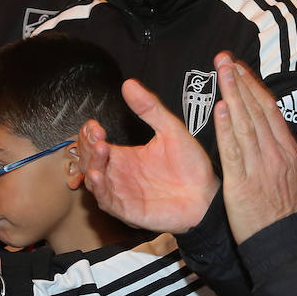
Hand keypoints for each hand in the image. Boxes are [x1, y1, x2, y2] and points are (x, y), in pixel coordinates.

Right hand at [78, 77, 218, 233]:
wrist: (208, 195)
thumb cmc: (191, 166)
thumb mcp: (171, 130)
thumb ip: (149, 108)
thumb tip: (129, 84)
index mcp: (125, 156)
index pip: (95, 143)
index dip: (90, 134)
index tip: (96, 124)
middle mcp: (119, 174)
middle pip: (89, 160)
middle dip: (88, 147)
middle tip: (98, 136)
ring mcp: (122, 193)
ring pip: (93, 181)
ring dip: (92, 165)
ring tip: (100, 150)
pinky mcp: (128, 211)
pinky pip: (107, 202)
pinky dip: (99, 190)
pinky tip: (98, 176)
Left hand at [211, 52, 296, 243]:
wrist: (285, 244)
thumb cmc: (296, 214)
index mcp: (290, 152)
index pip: (270, 111)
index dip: (254, 87)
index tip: (240, 69)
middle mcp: (274, 154)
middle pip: (255, 110)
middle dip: (239, 81)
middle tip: (224, 58)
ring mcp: (258, 167)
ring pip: (244, 124)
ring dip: (231, 95)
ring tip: (220, 72)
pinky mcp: (240, 183)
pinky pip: (233, 151)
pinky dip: (226, 129)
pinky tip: (220, 108)